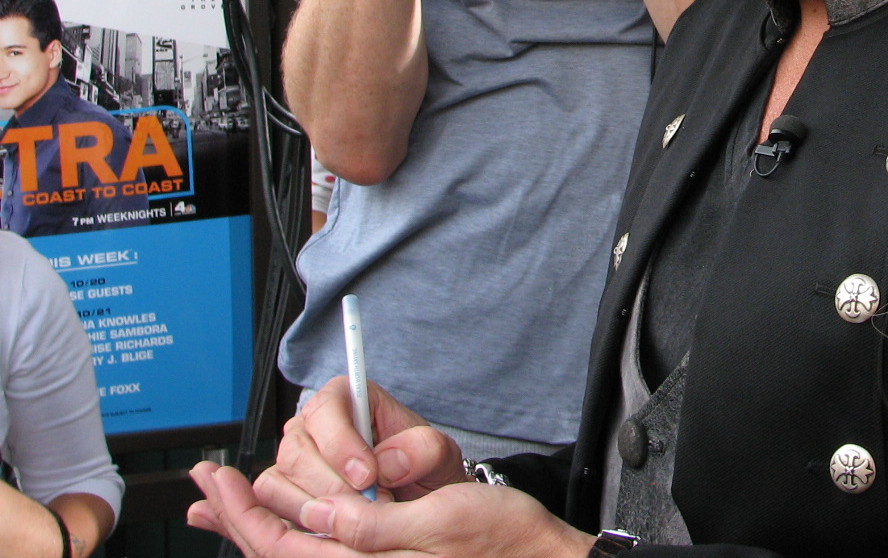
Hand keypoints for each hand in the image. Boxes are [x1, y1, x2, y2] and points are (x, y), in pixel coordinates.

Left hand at [187, 462, 592, 557]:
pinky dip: (293, 529)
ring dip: (259, 521)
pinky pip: (322, 547)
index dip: (243, 513)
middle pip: (278, 551)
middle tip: (208, 483)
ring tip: (228, 498)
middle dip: (239, 515)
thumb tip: (319, 517)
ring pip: (296, 550)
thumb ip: (372, 528)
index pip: (282, 547)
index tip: (218, 481)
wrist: (535, 554)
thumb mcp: (438, 522)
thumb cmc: (497, 539)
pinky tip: (287, 513)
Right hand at [218, 377, 463, 526]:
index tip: (367, 475)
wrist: (417, 501)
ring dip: (317, 508)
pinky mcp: (284, 494)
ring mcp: (294, 462)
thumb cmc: (422, 470)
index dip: (342, 444)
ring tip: (359, 517)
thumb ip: (423, 449)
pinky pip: (270, 508)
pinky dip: (298, 523)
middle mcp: (312, 427)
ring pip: (277, 483)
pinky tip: (333, 528)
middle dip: (332, 486)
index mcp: (345, 399)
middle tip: (369, 505)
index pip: (326, 411)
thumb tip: (389, 461)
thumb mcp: (439, 455)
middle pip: (296, 452)